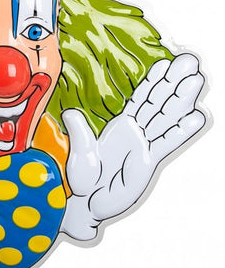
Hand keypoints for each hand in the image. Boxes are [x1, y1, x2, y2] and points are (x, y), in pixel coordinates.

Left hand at [61, 54, 205, 240]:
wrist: (87, 205)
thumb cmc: (82, 180)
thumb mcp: (79, 153)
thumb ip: (79, 133)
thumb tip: (70, 113)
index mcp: (120, 126)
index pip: (141, 99)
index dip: (154, 81)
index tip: (166, 63)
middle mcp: (135, 133)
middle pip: (159, 103)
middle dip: (173, 82)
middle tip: (189, 62)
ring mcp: (144, 146)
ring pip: (166, 118)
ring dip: (182, 99)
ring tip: (196, 80)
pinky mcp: (148, 162)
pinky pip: (167, 143)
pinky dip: (182, 131)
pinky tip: (196, 117)